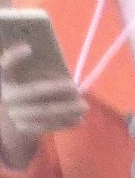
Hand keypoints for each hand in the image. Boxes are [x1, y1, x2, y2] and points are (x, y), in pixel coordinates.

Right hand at [0, 42, 85, 167]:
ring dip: (67, 109)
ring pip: (44, 111)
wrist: (17, 117)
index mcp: (6, 78)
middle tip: (75, 88)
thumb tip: (64, 73)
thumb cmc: (27, 91)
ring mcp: (15, 114)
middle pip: (33, 91)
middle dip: (56, 89)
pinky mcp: (25, 129)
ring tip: (84, 106)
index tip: (29, 48)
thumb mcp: (26, 78)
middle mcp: (8, 95)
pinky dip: (65, 122)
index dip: (15, 56)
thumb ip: (39, 73)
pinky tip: (79, 119)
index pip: (6, 64)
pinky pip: (48, 126)